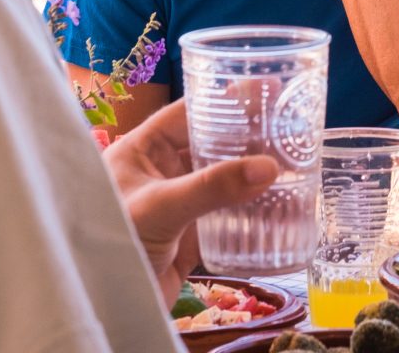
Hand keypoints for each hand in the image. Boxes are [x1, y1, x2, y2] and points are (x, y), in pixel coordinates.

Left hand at [103, 99, 277, 305]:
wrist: (104, 310)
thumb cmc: (113, 243)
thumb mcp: (160, 206)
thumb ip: (212, 186)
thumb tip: (269, 168)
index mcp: (143, 150)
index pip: (190, 113)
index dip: (227, 99)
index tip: (267, 89)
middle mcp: (161, 172)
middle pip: (213, 143)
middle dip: (249, 137)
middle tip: (290, 127)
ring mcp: (178, 204)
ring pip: (223, 178)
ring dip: (254, 173)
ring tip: (294, 163)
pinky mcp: (190, 236)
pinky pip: (227, 214)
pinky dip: (253, 209)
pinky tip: (281, 205)